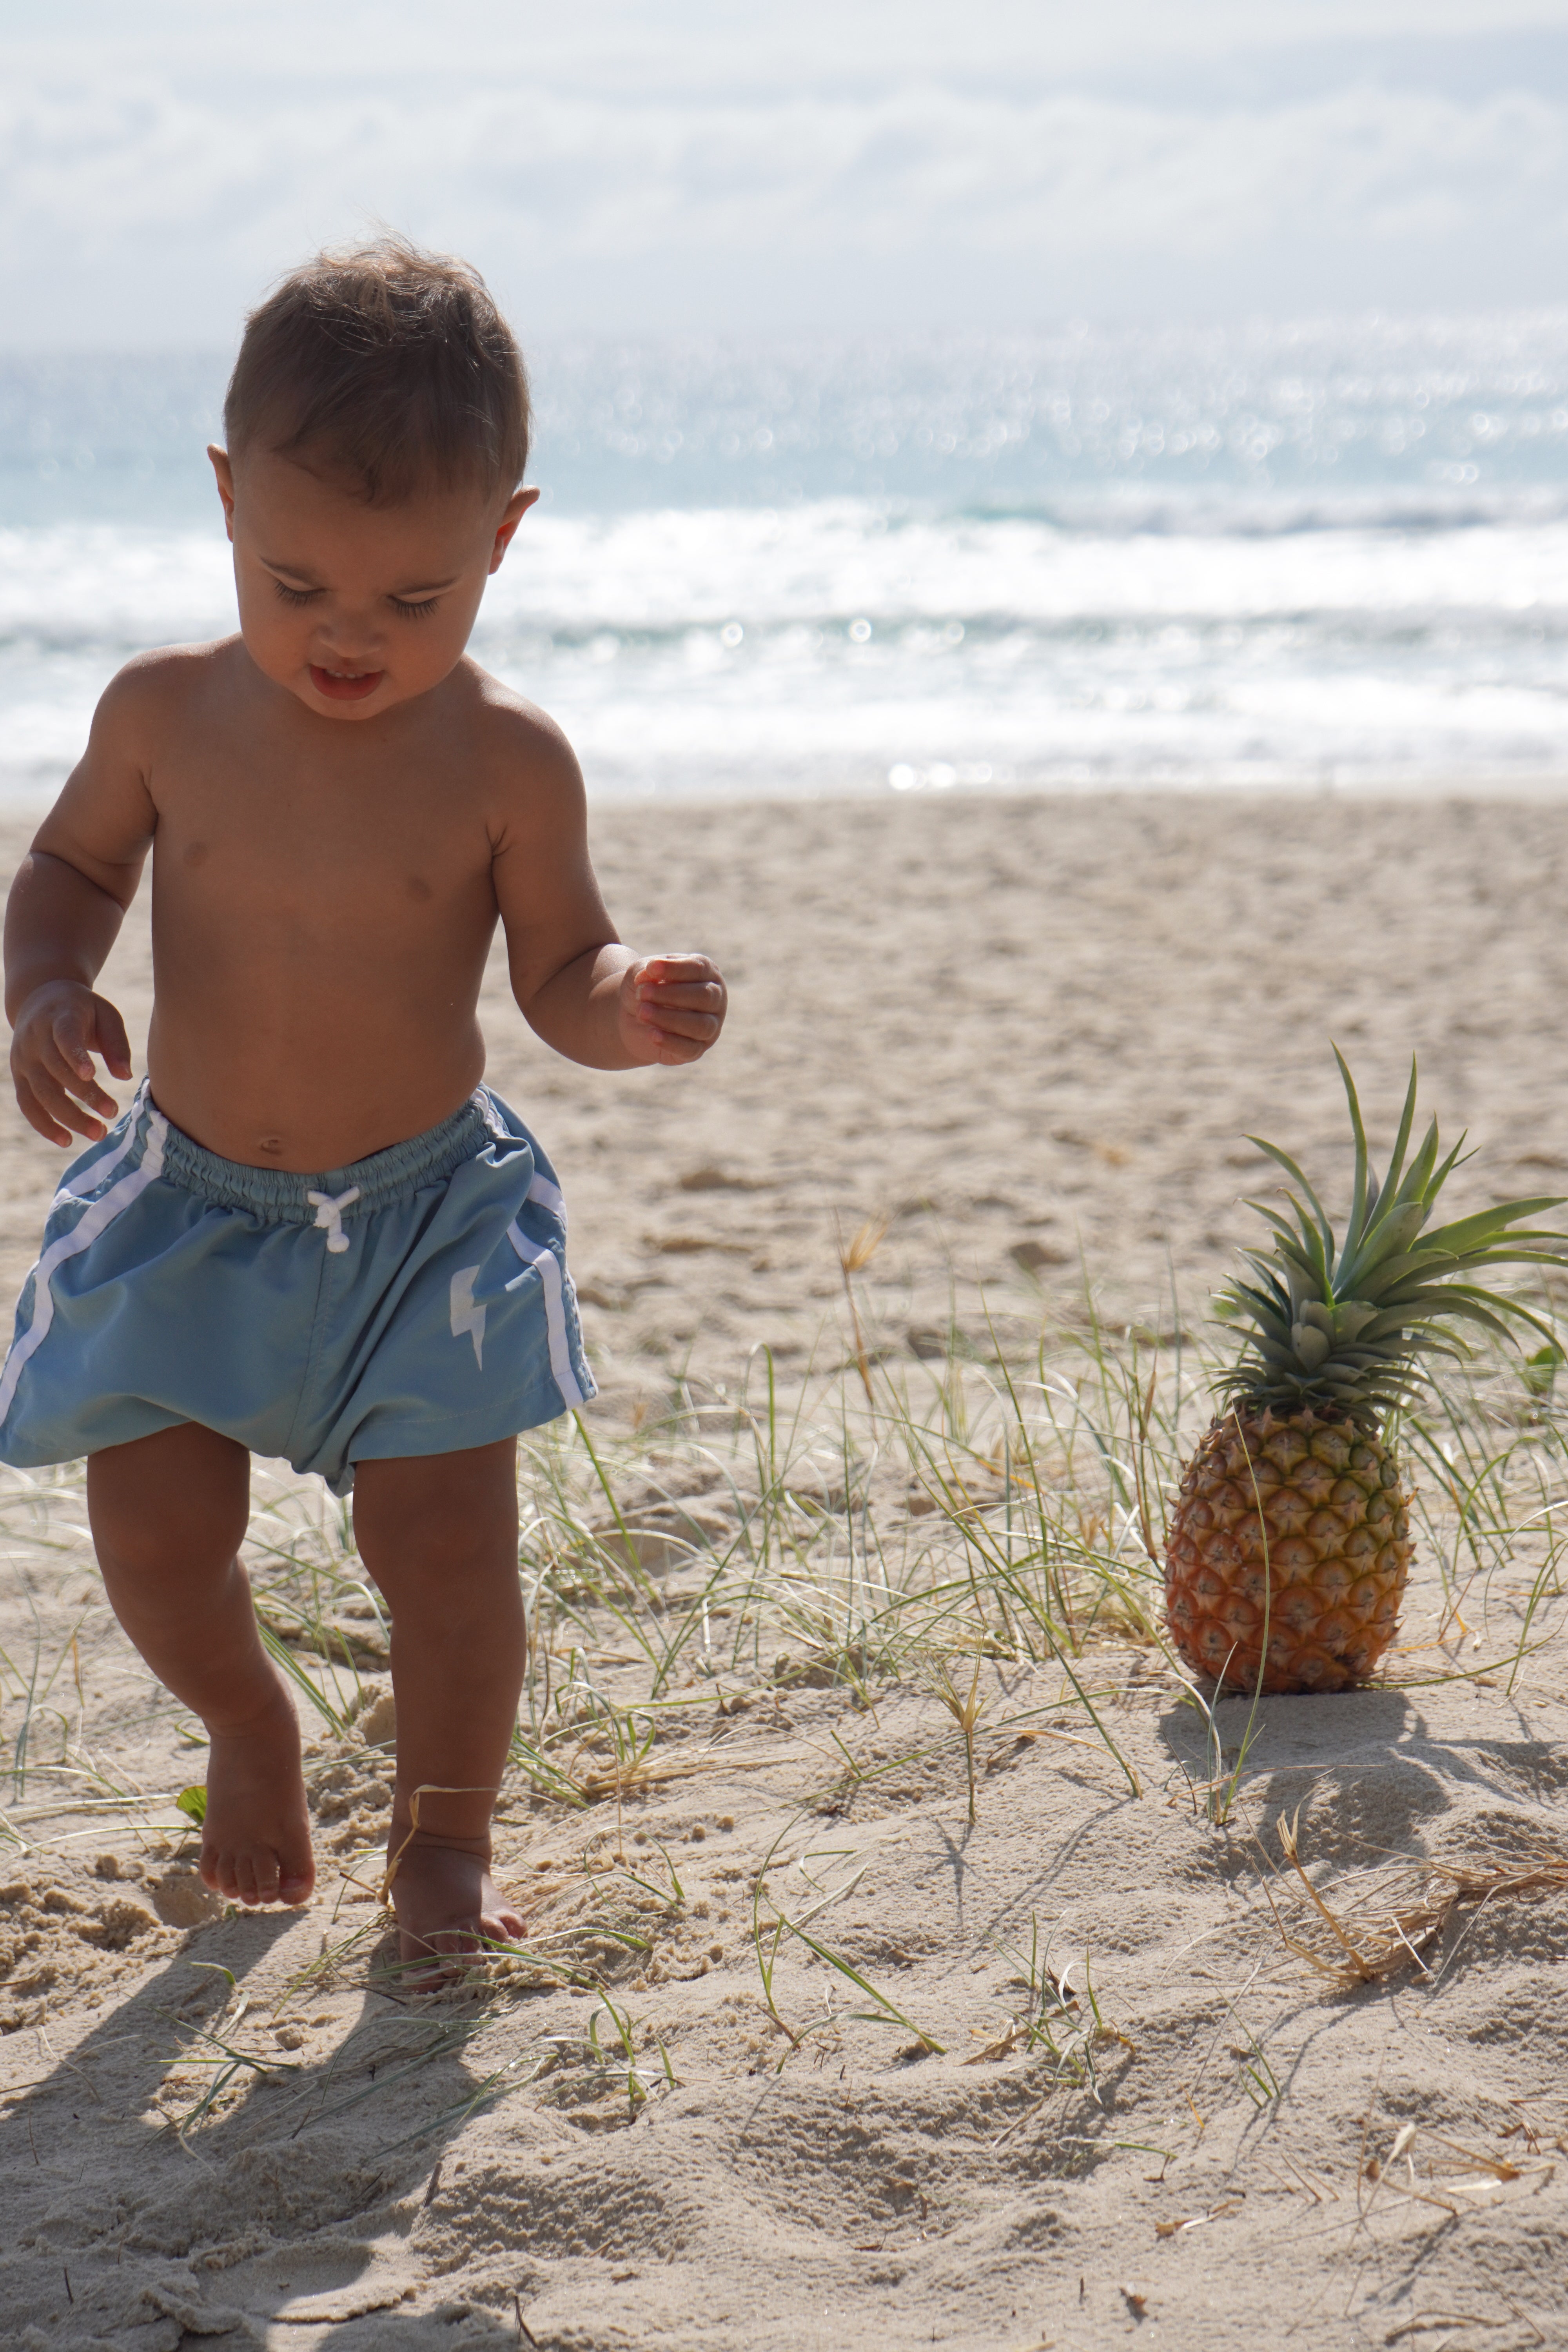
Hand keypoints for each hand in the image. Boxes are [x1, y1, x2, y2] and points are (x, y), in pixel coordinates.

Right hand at [10, 980, 131, 1145]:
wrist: (41, 1000)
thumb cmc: (84, 1011)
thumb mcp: (106, 1015)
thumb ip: (117, 1043)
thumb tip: (126, 1076)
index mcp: (59, 1018)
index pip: (64, 1037)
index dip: (75, 1055)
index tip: (91, 1074)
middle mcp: (35, 1039)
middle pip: (56, 1071)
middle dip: (85, 1095)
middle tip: (113, 1113)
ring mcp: (24, 1059)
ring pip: (42, 1093)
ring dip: (69, 1117)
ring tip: (99, 1133)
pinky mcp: (20, 1076)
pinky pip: (28, 1104)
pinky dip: (44, 1125)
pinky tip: (67, 1140)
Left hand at [618, 954, 726, 1067]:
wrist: (634, 1017)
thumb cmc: (646, 988)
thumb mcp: (642, 974)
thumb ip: (646, 972)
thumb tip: (649, 976)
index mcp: (707, 973)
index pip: (698, 968)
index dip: (675, 969)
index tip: (651, 968)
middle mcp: (715, 999)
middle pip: (704, 996)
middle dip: (671, 995)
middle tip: (642, 993)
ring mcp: (710, 1026)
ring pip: (701, 1025)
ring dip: (669, 1018)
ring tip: (642, 1012)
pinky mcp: (697, 1050)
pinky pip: (690, 1049)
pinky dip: (670, 1041)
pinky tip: (652, 1034)